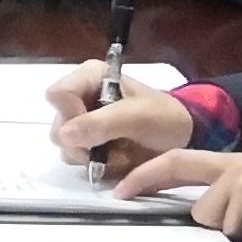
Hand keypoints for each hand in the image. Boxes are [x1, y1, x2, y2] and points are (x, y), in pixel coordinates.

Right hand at [47, 75, 193, 161]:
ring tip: (118, 153)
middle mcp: (80, 96)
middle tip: (110, 147)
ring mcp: (82, 121)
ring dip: (90, 156)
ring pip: (64, 145)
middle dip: (83, 143)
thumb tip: (65, 135)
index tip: (96, 129)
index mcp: (90, 77)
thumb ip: (101, 123)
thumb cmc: (164, 118)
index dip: (72, 115)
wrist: (183, 138)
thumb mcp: (137, 117)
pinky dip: (95, 164)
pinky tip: (115, 159)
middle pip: (58, 125)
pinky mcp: (87, 141)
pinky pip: (76, 158)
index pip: (58, 95)